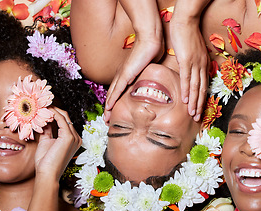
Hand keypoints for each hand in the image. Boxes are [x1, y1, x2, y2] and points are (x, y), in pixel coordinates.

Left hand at [34, 107, 81, 180]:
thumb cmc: (46, 162)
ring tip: (40, 105)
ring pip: (63, 116)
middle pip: (66, 117)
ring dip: (51, 110)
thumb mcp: (46, 142)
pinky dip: (52, 113)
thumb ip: (47, 130)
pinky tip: (44, 111)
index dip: (54, 113)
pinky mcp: (69, 137)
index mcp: (73, 139)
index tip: (42, 108)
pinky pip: (61, 120)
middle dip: (53, 109)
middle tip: (41, 103)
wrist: (47, 174)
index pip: (65, 121)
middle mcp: (76, 138)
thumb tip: (44, 119)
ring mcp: (74, 137)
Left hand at [104, 0, 163, 122]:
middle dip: (109, 107)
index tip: (114, 111)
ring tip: (106, 118)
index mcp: (127, 73)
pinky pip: (117, 90)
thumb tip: (154, 82)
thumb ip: (148, 75)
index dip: (115, 101)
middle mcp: (122, 74)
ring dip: (108, 107)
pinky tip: (108, 107)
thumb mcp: (149, 67)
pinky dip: (112, 99)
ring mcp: (123, 74)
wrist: (150, 40)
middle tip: (106, 119)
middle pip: (112, 94)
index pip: (119, 90)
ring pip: (112, 94)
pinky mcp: (126, 74)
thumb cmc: (152, 51)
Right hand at [170, 9, 208, 121]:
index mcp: (204, 64)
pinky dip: (186, 91)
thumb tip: (190, 72)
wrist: (186, 22)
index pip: (204, 85)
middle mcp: (202, 66)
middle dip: (200, 105)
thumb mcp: (193, 51)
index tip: (200, 109)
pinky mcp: (186, 61)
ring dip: (194, 103)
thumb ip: (193, 62)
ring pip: (195, 87)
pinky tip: (185, 100)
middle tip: (198, 118)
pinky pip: (187, 79)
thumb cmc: (187, 35)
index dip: (202, 99)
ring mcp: (195, 64)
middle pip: (202, 90)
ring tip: (192, 115)